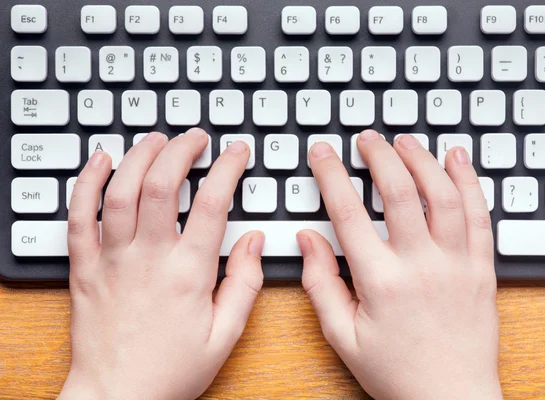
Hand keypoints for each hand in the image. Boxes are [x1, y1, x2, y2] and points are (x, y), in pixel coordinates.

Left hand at [58, 129, 263, 399]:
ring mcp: (112, 259)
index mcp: (188, 274)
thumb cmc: (170, 370)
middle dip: (182, 149)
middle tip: (196, 138)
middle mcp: (149, 259)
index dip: (228, 168)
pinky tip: (102, 161)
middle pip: (163, 184)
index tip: (236, 152)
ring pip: (121, 191)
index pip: (212, 203)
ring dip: (140, 156)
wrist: (117, 397)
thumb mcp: (226, 336)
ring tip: (157, 139)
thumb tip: (255, 241)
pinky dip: (87, 182)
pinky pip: (79, 216)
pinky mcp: (85, 267)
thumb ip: (245, 284)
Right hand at [298, 131, 500, 399]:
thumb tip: (308, 240)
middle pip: (400, 192)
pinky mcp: (482, 269)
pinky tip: (456, 160)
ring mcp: (457, 265)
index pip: (349, 213)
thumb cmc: (396, 372)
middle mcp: (421, 266)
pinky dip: (469, 182)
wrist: (451, 398)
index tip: (324, 153)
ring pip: (443, 195)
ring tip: (405, 142)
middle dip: (379, 155)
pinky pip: (480, 216)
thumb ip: (320, 284)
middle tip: (367, 139)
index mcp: (381, 282)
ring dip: (423, 160)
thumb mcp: (342, 336)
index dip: (332, 175)